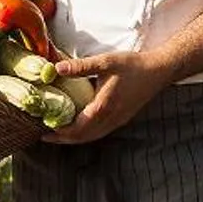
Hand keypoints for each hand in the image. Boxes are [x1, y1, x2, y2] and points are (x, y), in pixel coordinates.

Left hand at [46, 49, 167, 144]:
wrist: (159, 71)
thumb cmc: (133, 65)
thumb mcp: (105, 62)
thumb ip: (80, 66)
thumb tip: (55, 68)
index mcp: (103, 108)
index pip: (77, 128)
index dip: (59, 132)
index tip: (43, 129)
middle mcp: (110, 119)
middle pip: (83, 137)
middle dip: (63, 139)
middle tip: (45, 136)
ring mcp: (118, 121)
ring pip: (92, 136)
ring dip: (74, 138)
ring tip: (58, 133)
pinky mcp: (122, 119)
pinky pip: (100, 132)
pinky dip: (86, 133)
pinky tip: (79, 125)